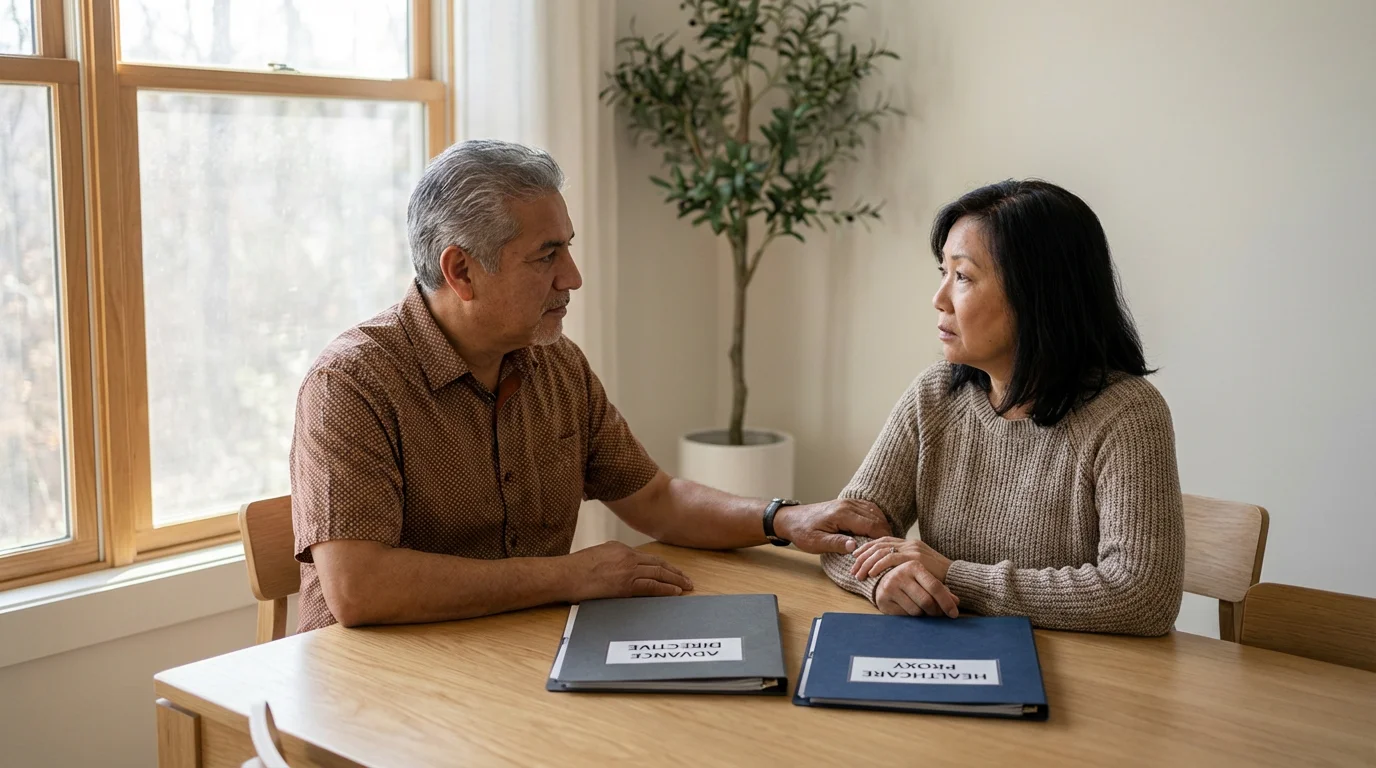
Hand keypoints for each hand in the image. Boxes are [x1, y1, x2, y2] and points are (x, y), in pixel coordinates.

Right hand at [565, 541, 693, 601]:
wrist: (565, 574)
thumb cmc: (574, 569)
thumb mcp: (596, 555)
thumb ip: (611, 559)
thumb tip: (617, 568)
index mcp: (620, 548)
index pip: (647, 557)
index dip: (662, 564)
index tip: (671, 570)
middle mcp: (627, 556)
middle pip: (658, 563)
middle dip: (674, 571)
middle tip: (687, 578)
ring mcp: (627, 569)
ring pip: (659, 573)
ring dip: (675, 580)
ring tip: (686, 586)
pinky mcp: (625, 584)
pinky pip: (651, 586)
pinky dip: (666, 589)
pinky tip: (675, 592)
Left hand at [774, 499, 890, 554]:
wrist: (791, 519)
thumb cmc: (803, 532)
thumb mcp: (817, 542)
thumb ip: (836, 543)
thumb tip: (855, 546)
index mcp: (842, 514)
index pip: (871, 525)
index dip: (882, 538)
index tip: (889, 551)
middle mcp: (848, 505)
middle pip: (876, 518)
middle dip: (885, 533)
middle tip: (892, 549)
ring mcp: (848, 502)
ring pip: (874, 512)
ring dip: (882, 526)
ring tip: (886, 542)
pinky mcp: (847, 504)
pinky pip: (868, 509)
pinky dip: (876, 519)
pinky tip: (877, 531)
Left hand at [851, 536, 952, 581]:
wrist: (958, 577)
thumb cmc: (939, 577)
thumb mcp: (919, 568)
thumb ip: (906, 566)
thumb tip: (890, 572)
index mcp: (909, 543)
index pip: (882, 541)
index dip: (867, 549)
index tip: (855, 558)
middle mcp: (909, 543)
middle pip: (879, 545)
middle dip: (863, 556)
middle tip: (852, 568)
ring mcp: (912, 549)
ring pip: (882, 551)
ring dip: (867, 563)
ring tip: (858, 574)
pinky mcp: (915, 558)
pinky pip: (891, 559)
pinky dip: (878, 565)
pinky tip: (871, 573)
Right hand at [874, 561, 960, 618]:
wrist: (881, 580)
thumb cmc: (909, 580)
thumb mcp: (924, 580)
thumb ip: (941, 589)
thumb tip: (956, 602)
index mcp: (914, 566)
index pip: (935, 586)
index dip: (947, 602)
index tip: (954, 613)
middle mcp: (900, 574)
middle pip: (926, 601)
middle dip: (936, 611)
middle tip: (939, 614)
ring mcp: (890, 587)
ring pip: (916, 610)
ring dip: (923, 614)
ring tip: (922, 610)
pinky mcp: (883, 599)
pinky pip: (904, 615)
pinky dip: (911, 616)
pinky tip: (909, 609)